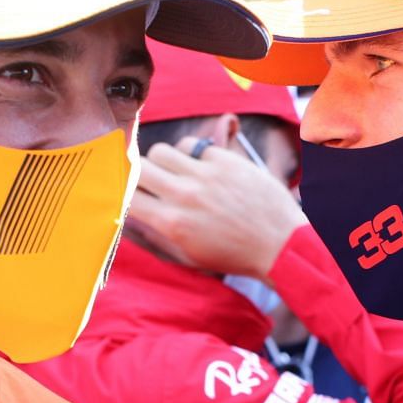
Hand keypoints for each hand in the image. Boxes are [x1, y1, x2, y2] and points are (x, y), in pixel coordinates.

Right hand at [129, 138, 307, 277]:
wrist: (280, 244)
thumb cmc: (233, 255)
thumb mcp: (188, 256)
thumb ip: (155, 235)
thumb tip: (128, 218)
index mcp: (172, 223)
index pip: (128, 196)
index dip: (123, 192)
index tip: (126, 192)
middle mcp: (185, 195)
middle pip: (140, 166)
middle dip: (140, 173)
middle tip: (148, 180)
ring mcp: (206, 175)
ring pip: (163, 150)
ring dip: (164, 161)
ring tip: (176, 172)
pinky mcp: (226, 160)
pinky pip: (195, 146)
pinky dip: (194, 156)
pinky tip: (204, 170)